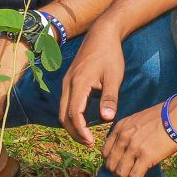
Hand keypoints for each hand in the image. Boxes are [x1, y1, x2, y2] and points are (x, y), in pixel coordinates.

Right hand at [59, 25, 128, 147]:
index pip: (74, 114)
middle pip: (63, 115)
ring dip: (72, 124)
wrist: (102, 33)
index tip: (91, 142)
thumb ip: (110, 98)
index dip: (81, 131)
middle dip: (74, 132)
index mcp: (78, 84)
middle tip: (88, 143)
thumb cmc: (110, 54)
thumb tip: (107, 119)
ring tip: (86, 135)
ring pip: (62, 110)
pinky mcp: (69, 80)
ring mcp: (66, 82)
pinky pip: (65, 102)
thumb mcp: (114, 77)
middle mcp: (68, 84)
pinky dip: (71, 115)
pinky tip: (84, 120)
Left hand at [103, 90, 176, 176]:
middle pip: (110, 165)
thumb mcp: (137, 120)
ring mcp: (133, 147)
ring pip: (120, 173)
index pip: (105, 152)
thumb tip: (126, 150)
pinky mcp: (145, 156)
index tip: (121, 167)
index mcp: (119, 128)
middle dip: (118, 175)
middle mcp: (123, 137)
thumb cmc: (163, 117)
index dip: (111, 164)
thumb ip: (128, 133)